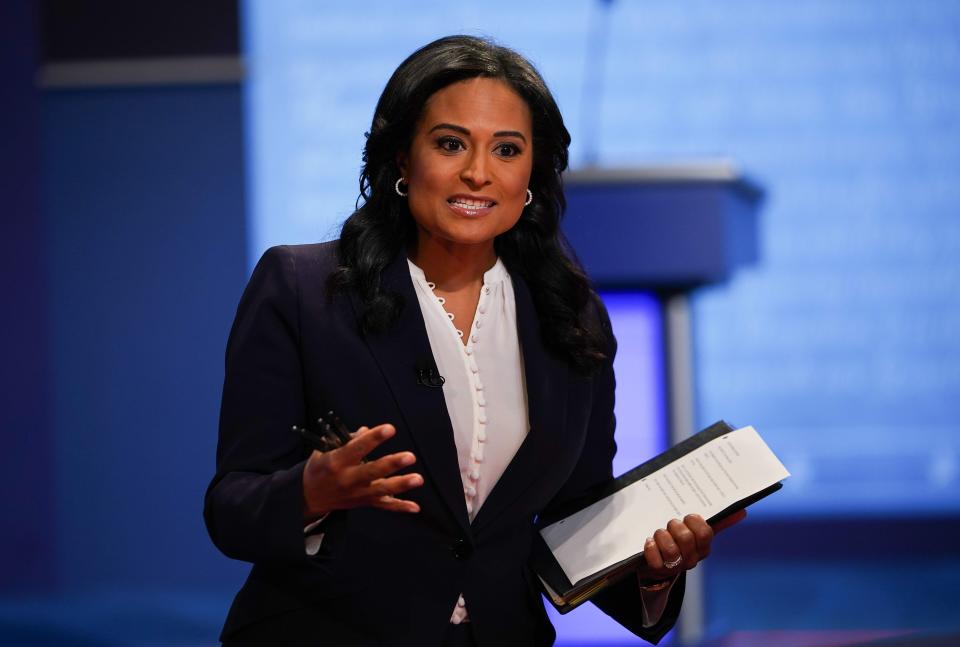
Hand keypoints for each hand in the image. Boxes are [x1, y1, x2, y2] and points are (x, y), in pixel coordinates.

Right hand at [302, 423, 422, 520]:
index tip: (390, 428)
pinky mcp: (363, 503)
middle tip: (410, 457)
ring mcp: (357, 493)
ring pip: (381, 490)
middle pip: (372, 471)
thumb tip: (367, 430)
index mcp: (336, 461)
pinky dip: (400, 507)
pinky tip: (416, 507)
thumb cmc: (319, 467)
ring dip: (401, 485)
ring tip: (418, 478)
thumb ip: (347, 440)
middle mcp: (348, 479)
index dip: (374, 438)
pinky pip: (384, 506)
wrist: (308, 497)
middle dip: (392, 464)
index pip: (357, 448)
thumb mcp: (325, 449)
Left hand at [636, 510, 746, 583]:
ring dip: (662, 536)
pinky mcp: (659, 570)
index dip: (694, 521)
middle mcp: (692, 559)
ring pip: (671, 550)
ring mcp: (676, 566)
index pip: (705, 533)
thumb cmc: (680, 541)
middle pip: (686, 539)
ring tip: (659, 533)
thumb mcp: (697, 531)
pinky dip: (651, 547)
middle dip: (675, 526)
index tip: (687, 517)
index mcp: (703, 547)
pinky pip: (655, 559)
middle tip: (671, 524)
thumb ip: (719, 522)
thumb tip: (741, 511)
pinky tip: (650, 541)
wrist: (659, 564)